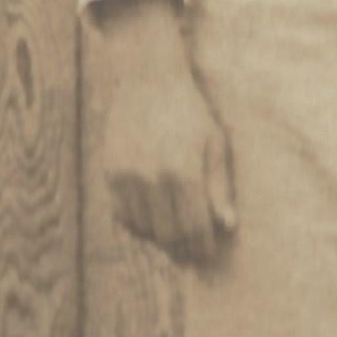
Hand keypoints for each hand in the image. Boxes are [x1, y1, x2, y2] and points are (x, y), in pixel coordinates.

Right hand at [91, 3, 239, 266]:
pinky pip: (122, 214)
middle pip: (168, 234)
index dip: (203, 246)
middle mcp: (151, 178)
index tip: (209, 255)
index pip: (195, 226)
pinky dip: (137, 225)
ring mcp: (126, 176)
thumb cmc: (190, 112)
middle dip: (183, 249)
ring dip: (160, 240)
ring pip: (142, 228)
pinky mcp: (110, 173)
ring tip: (175, 241)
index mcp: (183, 171)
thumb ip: (219, 186)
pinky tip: (153, 223)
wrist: (146, 80)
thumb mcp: (215, 144)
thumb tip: (227, 225)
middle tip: (193, 256)